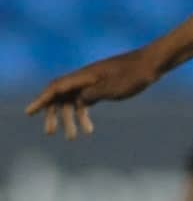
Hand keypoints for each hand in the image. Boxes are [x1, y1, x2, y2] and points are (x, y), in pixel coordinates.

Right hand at [24, 48, 159, 138]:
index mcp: (85, 75)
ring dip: (72, 118)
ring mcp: (95, 80)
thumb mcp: (113, 88)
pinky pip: (86, 99)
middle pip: (61, 95)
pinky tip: (89, 127)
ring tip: (77, 137)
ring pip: (74, 99)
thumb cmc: (135, 74)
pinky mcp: (104, 84)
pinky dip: (84, 113)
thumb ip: (93, 94)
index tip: (29, 112)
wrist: (154, 63)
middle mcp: (86, 77)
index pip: (57, 87)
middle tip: (50, 133)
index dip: (41, 100)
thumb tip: (77, 102)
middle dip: (54, 114)